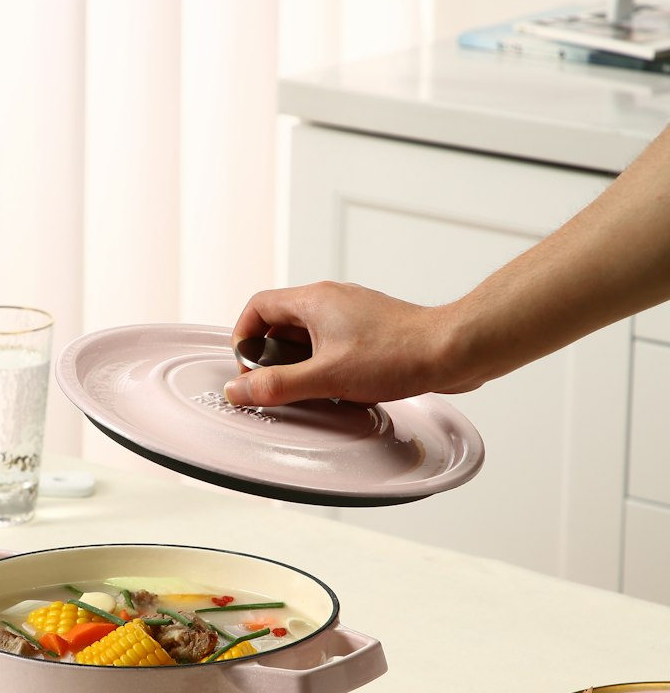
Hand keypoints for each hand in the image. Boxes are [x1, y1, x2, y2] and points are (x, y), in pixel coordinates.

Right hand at [223, 281, 463, 406]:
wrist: (452, 350)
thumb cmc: (398, 354)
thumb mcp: (327, 376)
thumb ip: (278, 385)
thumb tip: (239, 390)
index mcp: (313, 300)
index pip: (258, 307)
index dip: (244, 338)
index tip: (247, 370)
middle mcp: (331, 300)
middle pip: (281, 324)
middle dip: (273, 358)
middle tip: (276, 387)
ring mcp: (353, 314)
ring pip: (310, 337)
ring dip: (302, 365)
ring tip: (310, 392)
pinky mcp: (371, 331)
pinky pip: (334, 345)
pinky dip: (327, 366)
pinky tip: (340, 390)